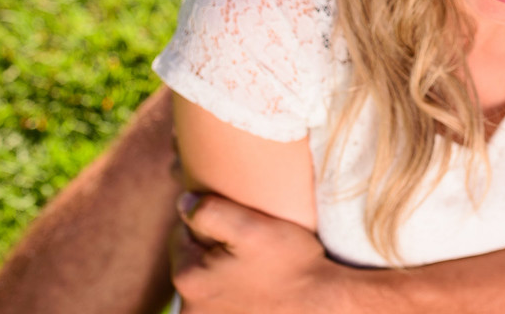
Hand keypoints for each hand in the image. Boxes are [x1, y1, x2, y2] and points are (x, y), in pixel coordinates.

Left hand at [170, 192, 345, 313]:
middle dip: (212, 249)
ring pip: (206, 284)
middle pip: (191, 262)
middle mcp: (191, 309)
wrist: (323, 305)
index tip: (236, 222)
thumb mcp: (252, 226)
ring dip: (222, 272)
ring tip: (253, 266)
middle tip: (246, 243)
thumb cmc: (291, 264)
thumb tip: (183, 202)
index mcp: (189, 279)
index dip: (206, 222)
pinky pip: (221, 303)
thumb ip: (209, 211)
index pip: (180, 236)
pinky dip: (233, 293)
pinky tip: (255, 287)